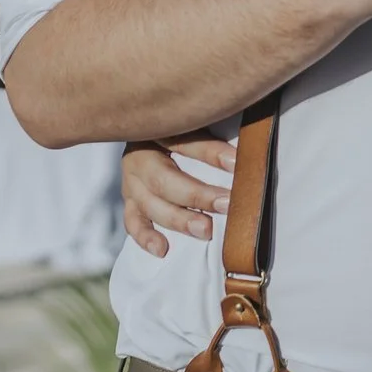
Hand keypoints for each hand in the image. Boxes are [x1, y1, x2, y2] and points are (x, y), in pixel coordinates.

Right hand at [121, 132, 235, 257]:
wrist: (147, 130)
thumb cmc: (177, 126)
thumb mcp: (192, 122)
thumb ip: (211, 134)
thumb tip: (241, 151)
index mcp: (155, 131)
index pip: (184, 141)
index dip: (211, 153)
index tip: (236, 162)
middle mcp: (138, 156)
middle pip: (164, 179)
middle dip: (197, 195)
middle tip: (226, 205)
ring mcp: (131, 181)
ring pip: (150, 205)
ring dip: (179, 219)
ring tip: (206, 229)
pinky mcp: (130, 201)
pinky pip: (133, 221)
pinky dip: (146, 237)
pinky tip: (163, 249)